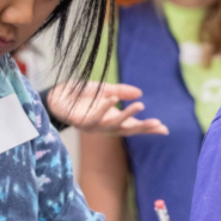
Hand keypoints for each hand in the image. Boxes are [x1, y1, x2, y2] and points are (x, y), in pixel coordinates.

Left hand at [47, 82, 168, 136]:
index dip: (148, 129)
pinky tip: (112, 99)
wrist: (56, 97)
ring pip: (113, 124)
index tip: (165, 130)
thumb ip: (121, 91)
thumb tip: (140, 93)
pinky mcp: (81, 122)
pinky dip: (104, 108)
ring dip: (126, 115)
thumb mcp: (104, 90)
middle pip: (127, 129)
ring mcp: (93, 126)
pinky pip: (94, 116)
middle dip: (142, 128)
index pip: (134, 125)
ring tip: (140, 105)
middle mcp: (105, 126)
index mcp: (113, 119)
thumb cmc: (81, 96)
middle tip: (158, 124)